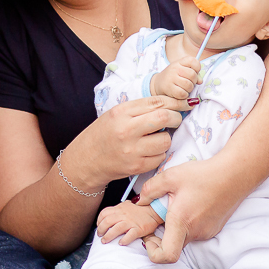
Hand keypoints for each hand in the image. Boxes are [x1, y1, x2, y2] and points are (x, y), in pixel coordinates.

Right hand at [72, 95, 190, 186]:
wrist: (87, 160)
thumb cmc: (104, 134)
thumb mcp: (116, 114)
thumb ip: (140, 109)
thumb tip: (171, 105)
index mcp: (121, 112)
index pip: (156, 102)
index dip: (174, 102)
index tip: (182, 104)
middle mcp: (126, 130)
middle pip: (164, 118)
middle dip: (176, 117)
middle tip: (175, 119)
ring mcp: (132, 150)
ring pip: (165, 140)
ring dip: (166, 138)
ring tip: (157, 138)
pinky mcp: (137, 166)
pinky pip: (160, 157)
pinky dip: (159, 153)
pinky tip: (149, 151)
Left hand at [96, 201, 162, 245]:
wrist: (154, 209)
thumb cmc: (141, 208)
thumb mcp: (126, 205)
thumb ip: (118, 210)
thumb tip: (110, 215)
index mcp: (119, 208)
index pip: (104, 213)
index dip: (99, 221)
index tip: (98, 226)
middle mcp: (123, 214)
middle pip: (107, 222)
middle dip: (101, 230)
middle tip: (100, 235)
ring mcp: (131, 222)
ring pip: (116, 229)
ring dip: (108, 236)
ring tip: (105, 241)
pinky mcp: (138, 228)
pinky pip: (129, 235)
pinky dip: (124, 240)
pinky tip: (121, 243)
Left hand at [137, 158, 239, 263]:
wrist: (234, 174)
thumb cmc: (204, 174)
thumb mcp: (171, 176)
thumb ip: (151, 189)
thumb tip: (140, 201)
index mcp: (182, 222)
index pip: (167, 256)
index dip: (153, 252)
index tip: (149, 237)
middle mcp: (195, 232)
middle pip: (173, 246)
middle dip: (161, 237)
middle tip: (158, 216)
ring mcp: (207, 232)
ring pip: (184, 237)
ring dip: (175, 227)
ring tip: (176, 204)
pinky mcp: (214, 228)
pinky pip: (195, 232)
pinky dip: (187, 223)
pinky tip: (190, 203)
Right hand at [149, 55, 201, 99]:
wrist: (158, 84)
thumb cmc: (174, 77)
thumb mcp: (183, 71)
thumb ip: (194, 74)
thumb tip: (200, 81)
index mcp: (179, 62)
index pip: (193, 61)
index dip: (197, 68)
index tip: (194, 72)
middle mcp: (175, 68)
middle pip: (192, 75)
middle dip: (193, 82)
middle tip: (188, 83)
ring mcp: (171, 77)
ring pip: (189, 85)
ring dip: (189, 89)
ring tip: (184, 88)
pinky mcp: (169, 88)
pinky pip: (183, 93)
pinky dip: (184, 95)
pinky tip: (180, 93)